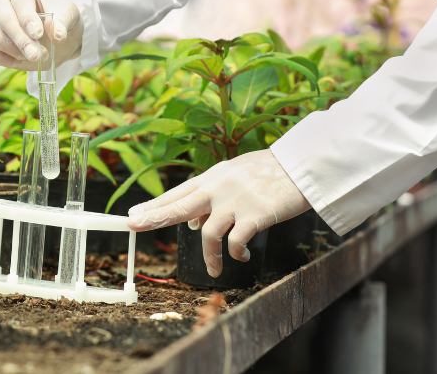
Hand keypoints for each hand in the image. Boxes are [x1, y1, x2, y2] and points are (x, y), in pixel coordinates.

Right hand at [0, 0, 82, 69]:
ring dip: (17, 52)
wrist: (51, 29)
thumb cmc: (58, 15)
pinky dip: (8, 60)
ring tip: (38, 56)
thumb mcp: (68, 13)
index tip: (37, 34)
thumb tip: (57, 35)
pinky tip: (24, 60)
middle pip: (2, 17)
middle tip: (37, 55)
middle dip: (21, 39)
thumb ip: (63, 22)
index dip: (27, 17)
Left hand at [127, 149, 310, 277]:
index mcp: (213, 177)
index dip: (154, 205)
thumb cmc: (270, 172)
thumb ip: (213, 196)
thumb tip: (193, 222)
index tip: (133, 214)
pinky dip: (236, 254)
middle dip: (154, 217)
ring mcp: (236, 199)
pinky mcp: (256, 213)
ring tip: (213, 270)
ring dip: (209, 256)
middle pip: (179, 205)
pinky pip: (236, 241)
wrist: (303, 166)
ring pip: (208, 233)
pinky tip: (241, 257)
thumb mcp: (235, 177)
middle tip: (134, 226)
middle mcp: (219, 186)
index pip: (177, 193)